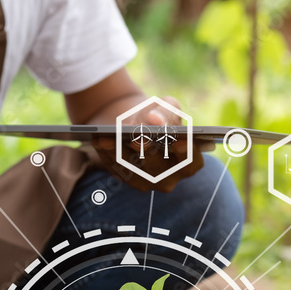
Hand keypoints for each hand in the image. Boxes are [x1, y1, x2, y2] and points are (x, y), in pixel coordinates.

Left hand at [91, 95, 212, 192]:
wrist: (136, 122)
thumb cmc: (158, 115)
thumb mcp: (167, 107)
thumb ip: (167, 112)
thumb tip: (155, 119)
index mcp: (187, 161)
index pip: (191, 163)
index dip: (187, 154)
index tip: (178, 141)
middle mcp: (169, 177)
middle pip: (158, 168)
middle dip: (148, 151)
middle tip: (138, 138)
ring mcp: (146, 182)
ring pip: (133, 170)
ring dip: (119, 153)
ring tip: (107, 137)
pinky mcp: (126, 180)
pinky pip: (115, 170)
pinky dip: (106, 155)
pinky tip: (98, 140)